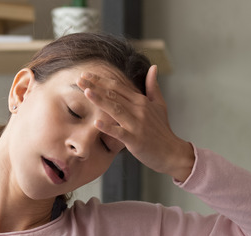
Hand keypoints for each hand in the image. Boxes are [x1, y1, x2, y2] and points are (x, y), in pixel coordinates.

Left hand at [77, 64, 194, 180]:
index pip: (118, 86)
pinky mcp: (135, 140)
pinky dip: (109, 127)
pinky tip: (96, 123)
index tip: (86, 74)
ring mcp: (137, 124)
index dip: (101, 80)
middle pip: (114, 95)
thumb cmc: (162, 130)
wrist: (171, 152)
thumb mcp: (160, 105)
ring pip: (116, 109)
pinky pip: (120, 132)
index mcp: (141, 101)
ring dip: (100, 100)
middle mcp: (139, 109)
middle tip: (79, 79)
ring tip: (86, 92)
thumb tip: (153, 67)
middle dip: (95, 86)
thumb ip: (153, 86)